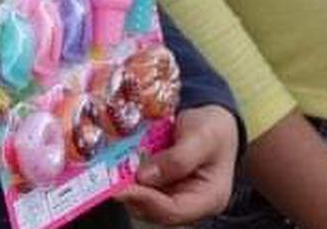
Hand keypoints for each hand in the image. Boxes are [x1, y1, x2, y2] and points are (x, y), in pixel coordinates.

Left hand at [119, 103, 238, 224]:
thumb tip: (144, 176)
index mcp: (209, 198)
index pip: (173, 210)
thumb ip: (178, 158)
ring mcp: (176, 197)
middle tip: (111, 179)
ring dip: (129, 186)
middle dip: (134, 195)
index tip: (122, 188)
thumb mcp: (203, 136)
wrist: (214, 117)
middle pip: (157, 210)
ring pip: (147, 201)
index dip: (146, 201)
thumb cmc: (214, 126)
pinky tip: (121, 164)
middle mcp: (191, 204)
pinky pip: (145, 187)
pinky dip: (131, 177)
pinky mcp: (163, 187)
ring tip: (113, 171)